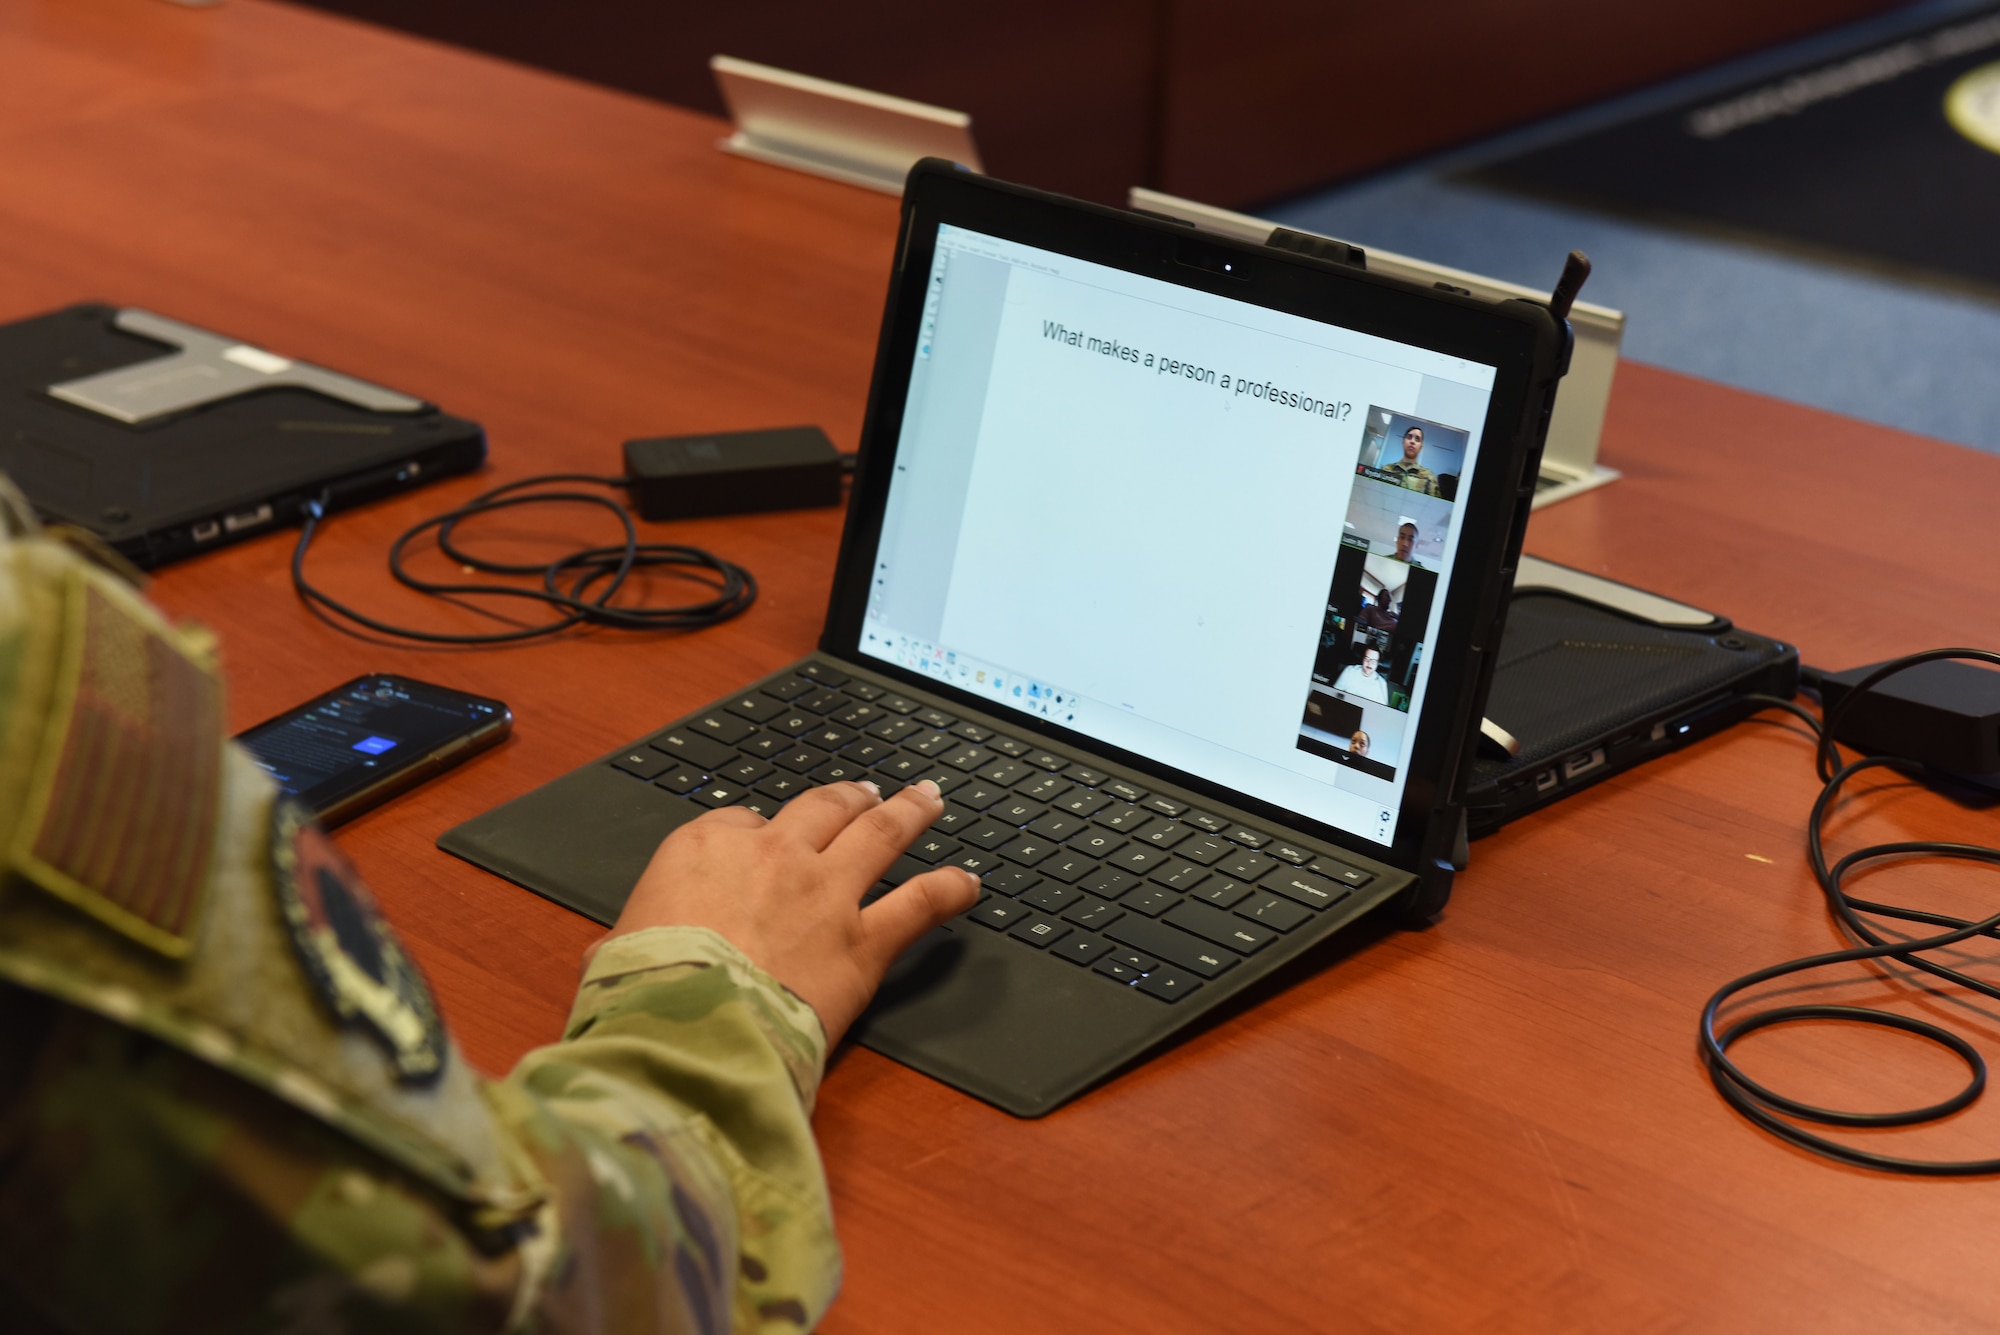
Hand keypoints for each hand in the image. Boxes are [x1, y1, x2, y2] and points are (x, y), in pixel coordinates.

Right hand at [602, 780, 980, 1046]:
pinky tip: (969, 884)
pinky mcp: (863, 941)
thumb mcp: (611, 958)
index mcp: (702, 848)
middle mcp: (771, 855)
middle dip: (846, 797)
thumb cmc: (639, 997)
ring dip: (908, 812)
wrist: (686, 1032)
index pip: (738, 824)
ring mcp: (824, 892)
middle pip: (820, 809)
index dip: (755, 835)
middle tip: (865, 793)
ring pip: (879, 834)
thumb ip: (625, 945)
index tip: (764, 843)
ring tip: (927, 799)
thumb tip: (607, 963)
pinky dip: (949, 890)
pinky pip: (919, 904)